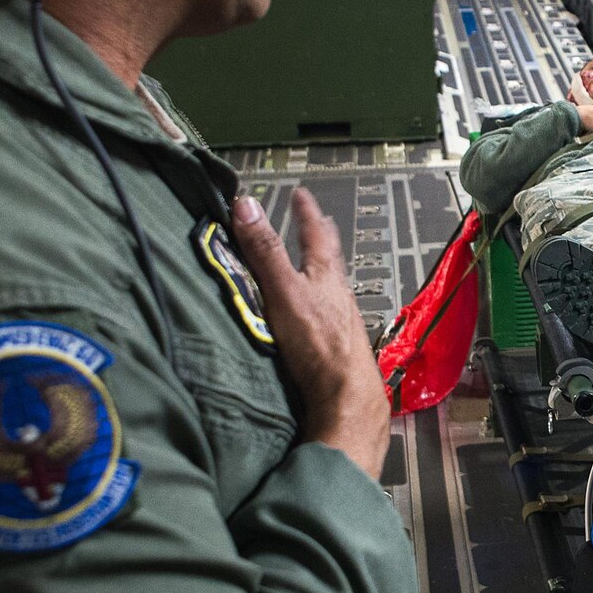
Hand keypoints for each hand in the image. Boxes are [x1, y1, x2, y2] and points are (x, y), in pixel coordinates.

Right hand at [230, 192, 389, 480]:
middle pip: (331, 261)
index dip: (306, 212)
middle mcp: (340, 295)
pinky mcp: (339, 349)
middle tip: (319, 223)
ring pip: (332, 289)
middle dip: (321, 240)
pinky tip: (316, 317)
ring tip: (314, 267)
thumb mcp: (284, 291)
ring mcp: (343, 323)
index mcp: (327, 276)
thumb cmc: (317, 343)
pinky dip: (319, 305)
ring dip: (321, 274)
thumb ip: (264, 251)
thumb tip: (245, 203)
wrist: (347, 398)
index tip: (301, 193)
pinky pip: (328, 316)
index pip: (316, 234)